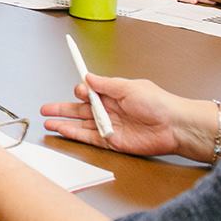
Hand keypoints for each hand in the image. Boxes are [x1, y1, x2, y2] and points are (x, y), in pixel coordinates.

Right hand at [41, 74, 186, 157]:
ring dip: (64, 122)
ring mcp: (110, 126)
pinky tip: (62, 131)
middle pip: (80, 109)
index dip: (80, 90)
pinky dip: (74, 134)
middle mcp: (110, 110)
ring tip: (47, 121)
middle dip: (62, 108)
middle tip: (46, 108)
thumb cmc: (159, 103)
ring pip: (81, 124)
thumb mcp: (129, 86)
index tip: (74, 87)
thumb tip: (88, 77)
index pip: (90, 91)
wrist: (175, 126)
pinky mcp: (112, 142)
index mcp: (114, 94)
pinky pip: (89, 138)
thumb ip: (105, 84)